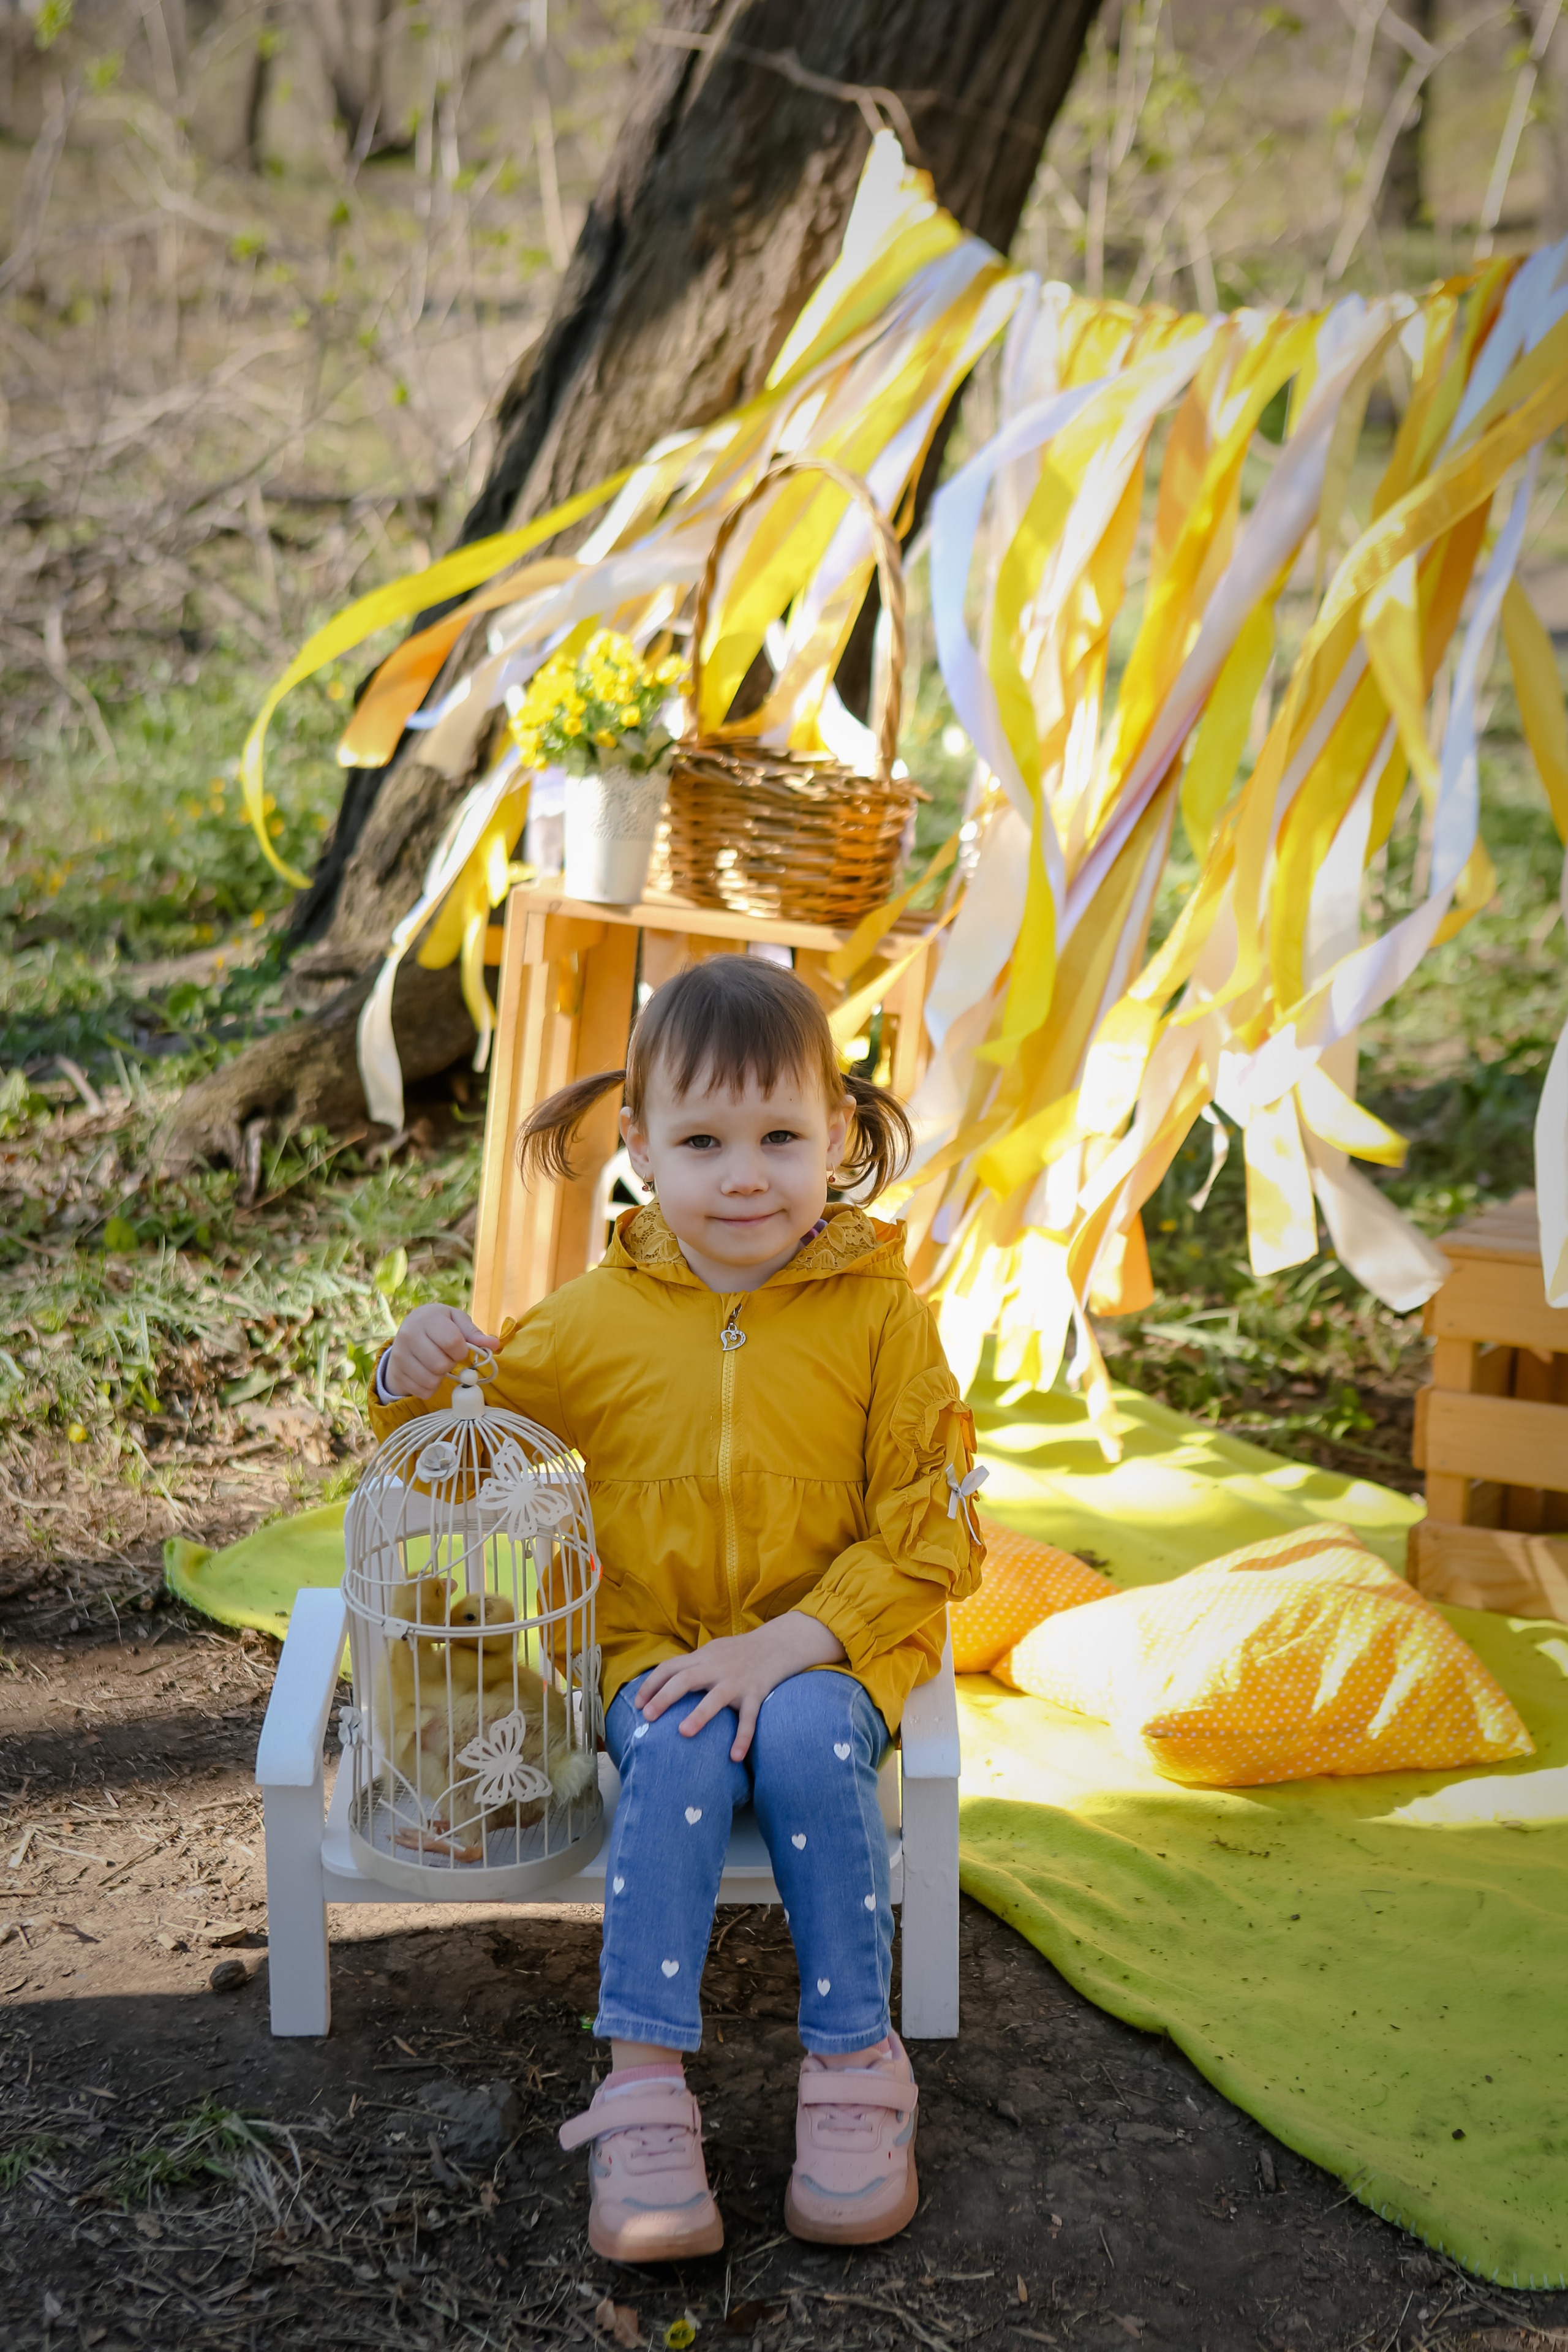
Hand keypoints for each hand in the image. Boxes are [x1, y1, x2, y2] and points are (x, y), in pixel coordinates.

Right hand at [381, 1305, 499, 1401]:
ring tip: (438, 1364)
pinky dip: (431, 1388)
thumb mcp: (456, 1321)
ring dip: (441, 1377)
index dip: (461, 1350)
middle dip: (450, 1364)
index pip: (452, 1342)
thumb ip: (473, 1333)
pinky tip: (428, 1374)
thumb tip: (493, 1345)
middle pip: (440, 1364)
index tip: (459, 1348)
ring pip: (431, 1380)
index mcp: (427, 1318)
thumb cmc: (438, 1324)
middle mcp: (408, 1335)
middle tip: (447, 1357)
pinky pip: (422, 1391)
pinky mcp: (397, 1373)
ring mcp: (399, 1356)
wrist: (407, 1331)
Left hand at [635, 1613, 845, 1761]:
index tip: (637, 1704)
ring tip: (683, 1733)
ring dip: (699, 1715)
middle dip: (664, 1698)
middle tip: (647, 1718)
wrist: (778, 1644)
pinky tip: (734, 1757)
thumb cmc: (740, 1651)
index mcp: (703, 1658)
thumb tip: (665, 1679)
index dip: (651, 1684)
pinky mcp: (756, 1694)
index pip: (670, 1667)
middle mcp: (717, 1668)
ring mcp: (737, 1681)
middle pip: (685, 1680)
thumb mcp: (713, 1650)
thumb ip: (692, 1663)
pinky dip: (743, 1738)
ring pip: (715, 1698)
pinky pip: (749, 1718)